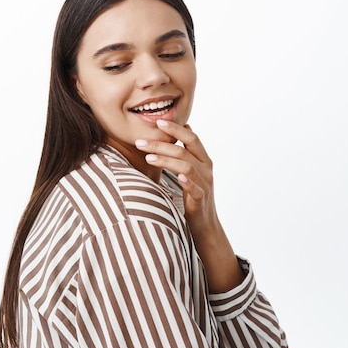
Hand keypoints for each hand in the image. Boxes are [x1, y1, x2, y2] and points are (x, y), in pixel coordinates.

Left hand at [135, 119, 243, 291]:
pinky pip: (195, 187)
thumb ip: (185, 153)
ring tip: (148, 157)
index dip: (175, 128)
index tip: (157, 121)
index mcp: (203, 160)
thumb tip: (184, 129)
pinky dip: (187, 180)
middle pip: (185, 149)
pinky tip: (177, 176)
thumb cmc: (194, 197)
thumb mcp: (189, 172)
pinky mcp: (201, 199)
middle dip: (162, 143)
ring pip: (187, 165)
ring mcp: (205, 183)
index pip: (191, 137)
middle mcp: (206, 168)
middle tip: (141, 141)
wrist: (205, 226)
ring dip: (166, 160)